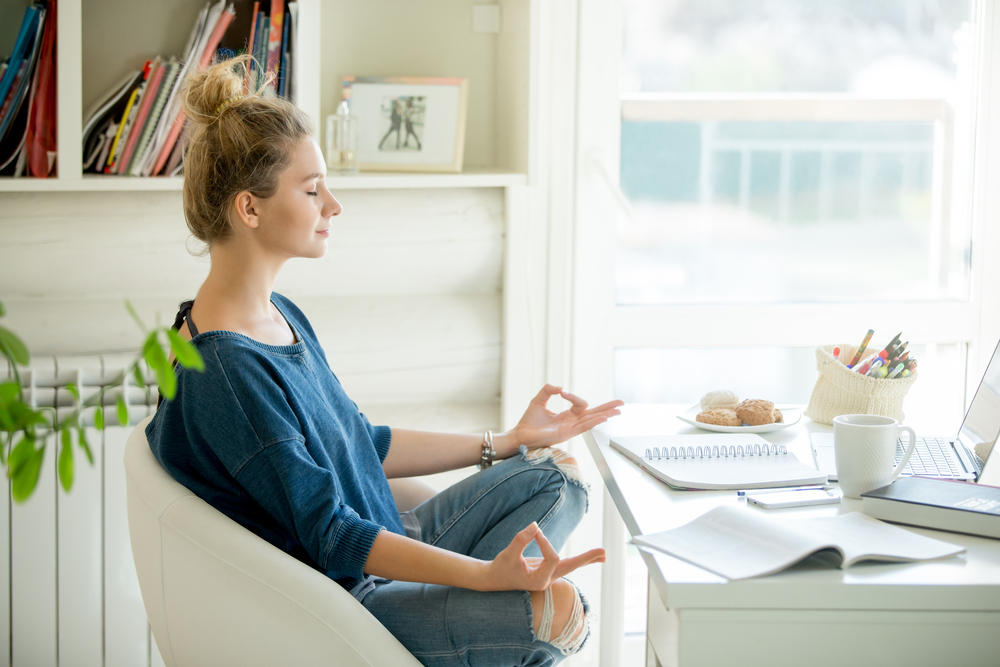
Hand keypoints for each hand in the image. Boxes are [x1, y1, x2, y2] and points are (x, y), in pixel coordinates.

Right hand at [482, 522, 605, 591]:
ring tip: (603, 555)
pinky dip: (578, 560)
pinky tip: (591, 558)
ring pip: (570, 567)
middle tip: (604, 553)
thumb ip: (521, 539)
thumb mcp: (508, 553)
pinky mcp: (547, 570)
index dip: (545, 542)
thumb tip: (536, 525)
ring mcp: (548, 576)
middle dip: (586, 559)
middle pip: (570, 568)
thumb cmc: (501, 567)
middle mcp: (547, 580)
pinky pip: (566, 565)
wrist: (494, 580)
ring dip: (587, 559)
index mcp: (538, 581)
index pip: (552, 558)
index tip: (534, 531)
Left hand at [510, 384, 622, 450]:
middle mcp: (571, 422)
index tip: (562, 392)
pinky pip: (583, 427)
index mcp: (567, 416)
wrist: (519, 435)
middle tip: (622, 403)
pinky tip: (603, 418)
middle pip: (594, 413)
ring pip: (591, 420)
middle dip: (607, 408)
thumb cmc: (529, 421)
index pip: (580, 404)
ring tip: (618, 410)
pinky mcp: (566, 434)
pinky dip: (593, 422)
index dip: (574, 396)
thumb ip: (549, 390)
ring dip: (605, 414)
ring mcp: (570, 429)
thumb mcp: (539, 400)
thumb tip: (561, 387)